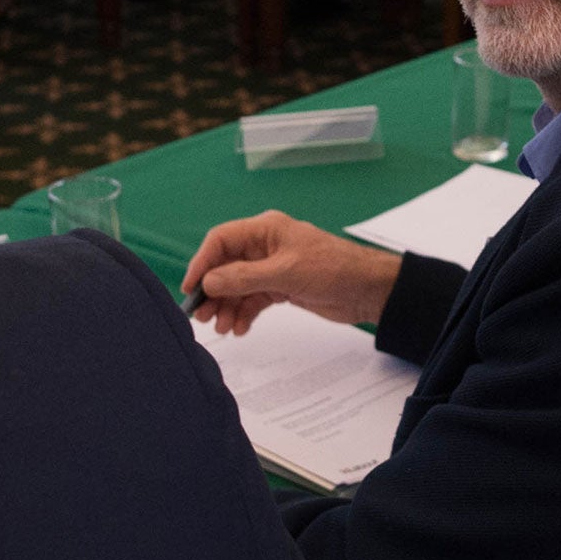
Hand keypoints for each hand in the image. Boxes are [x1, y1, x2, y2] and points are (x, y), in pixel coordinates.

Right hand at [182, 211, 403, 335]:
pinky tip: (240, 329)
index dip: (202, 263)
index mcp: (265, 231)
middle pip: (226, 266)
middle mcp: (265, 247)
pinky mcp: (282, 287)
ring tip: (223, 329)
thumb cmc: (332, 270)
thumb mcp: (284, 273)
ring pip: (238, 286)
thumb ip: (244, 278)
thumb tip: (208, 283)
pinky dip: (245, 313)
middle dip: (213, 291)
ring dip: (228, 307)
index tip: (191, 289)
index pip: (221, 241)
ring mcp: (272, 268)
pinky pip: (254, 299)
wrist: (368, 290)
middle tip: (203, 316)